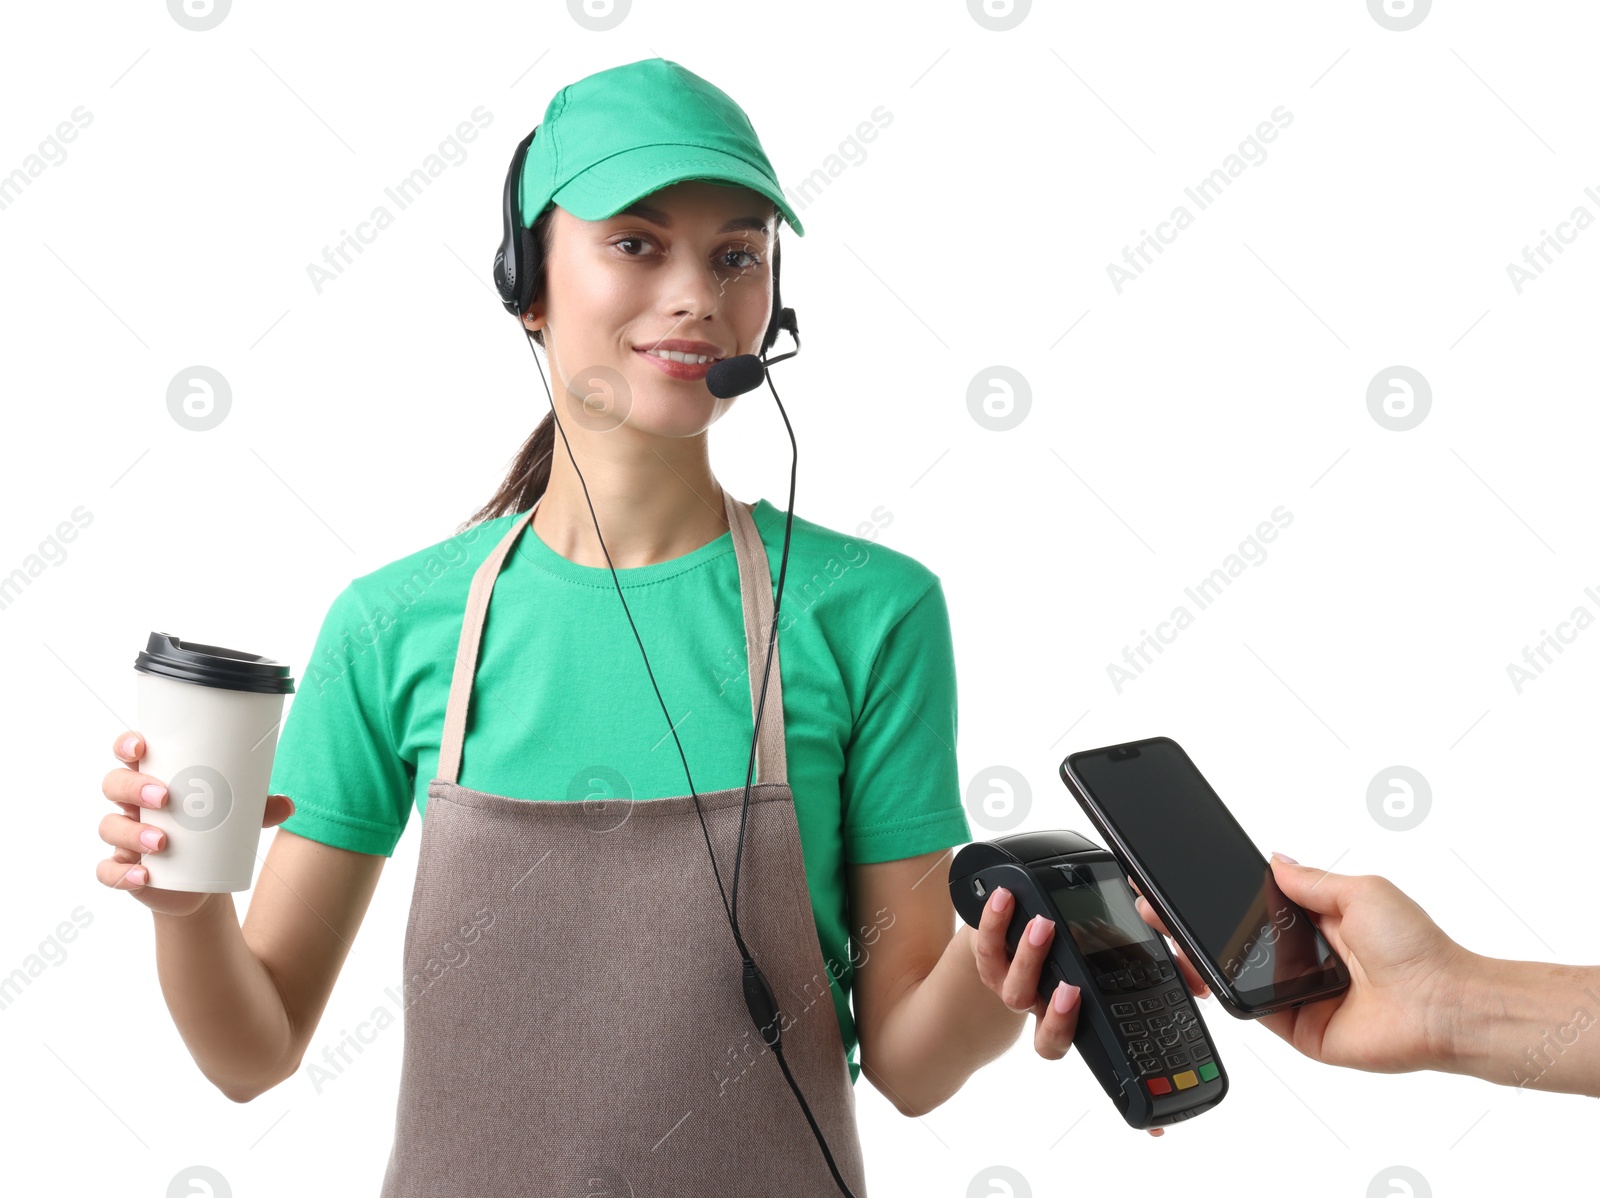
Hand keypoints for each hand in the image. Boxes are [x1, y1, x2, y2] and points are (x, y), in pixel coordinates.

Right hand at [97, 730, 296, 917]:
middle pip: (114, 784)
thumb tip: (289, 805)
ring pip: (109, 826)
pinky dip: (122, 873)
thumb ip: (261, 809)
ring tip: (162, 842)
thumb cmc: (213, 833)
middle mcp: (132, 804)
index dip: (127, 744)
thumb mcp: (238, 817)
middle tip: (164, 798)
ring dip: (131, 832)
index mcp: (154, 778)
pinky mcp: (123, 869)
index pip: (129, 753)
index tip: (141, 746)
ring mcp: (123, 836)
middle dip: (133, 787)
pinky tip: (143, 875)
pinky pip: (109, 870)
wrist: (202, 883)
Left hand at [970, 886, 1176, 1136]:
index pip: (1068, 1036)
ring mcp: (1011, 980)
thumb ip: (1164, 972)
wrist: (1014, 936)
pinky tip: (1004, 898)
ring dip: (1029, 956)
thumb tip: (1201, 986)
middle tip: (1070, 982)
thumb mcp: (1119, 959)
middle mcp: (1036, 1001)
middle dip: (1054, 1006)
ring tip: (1042, 924)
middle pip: (1040, 1017)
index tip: (1080, 998)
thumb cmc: (1073, 949)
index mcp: (1065, 1010)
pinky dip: (994, 921)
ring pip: (1014, 986)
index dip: (1069, 1028)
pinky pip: (987, 944)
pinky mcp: (991, 953)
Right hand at [1133, 855, 1473, 1074]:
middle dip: (1198, 926)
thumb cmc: (1419, 949)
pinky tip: (1205, 975)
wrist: (1443, 1006)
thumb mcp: (1362, 891)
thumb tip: (1277, 859)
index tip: (1188, 883)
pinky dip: (1228, 995)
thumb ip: (1311, 880)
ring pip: (1236, 975)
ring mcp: (1297, 994)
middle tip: (1160, 909)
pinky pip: (1252, 1010)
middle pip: (1237, 941)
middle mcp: (1304, 958)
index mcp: (1318, 921)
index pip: (1257, 906)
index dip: (1223, 896)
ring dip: (1202, 959)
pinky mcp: (1296, 1027)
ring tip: (1172, 939)